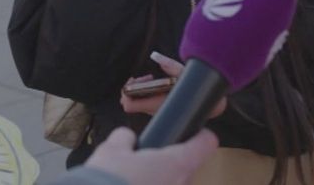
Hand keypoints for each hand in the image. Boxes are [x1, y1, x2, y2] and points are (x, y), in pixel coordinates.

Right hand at [84, 127, 217, 184]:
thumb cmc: (108, 179)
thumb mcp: (111, 150)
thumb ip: (124, 139)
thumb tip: (127, 138)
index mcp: (176, 163)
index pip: (206, 143)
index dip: (200, 136)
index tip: (194, 134)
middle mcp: (181, 184)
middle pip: (186, 168)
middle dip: (169, 164)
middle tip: (146, 163)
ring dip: (160, 183)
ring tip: (136, 181)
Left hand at [121, 53, 226, 118]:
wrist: (210, 106)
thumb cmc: (196, 89)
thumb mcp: (184, 73)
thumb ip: (169, 64)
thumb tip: (154, 55)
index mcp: (155, 104)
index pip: (128, 105)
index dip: (126, 91)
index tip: (137, 80)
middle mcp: (153, 111)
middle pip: (128, 102)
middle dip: (132, 87)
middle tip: (146, 77)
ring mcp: (155, 112)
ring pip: (136, 102)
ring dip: (139, 89)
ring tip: (151, 78)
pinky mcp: (159, 111)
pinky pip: (143, 102)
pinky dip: (145, 92)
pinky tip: (156, 84)